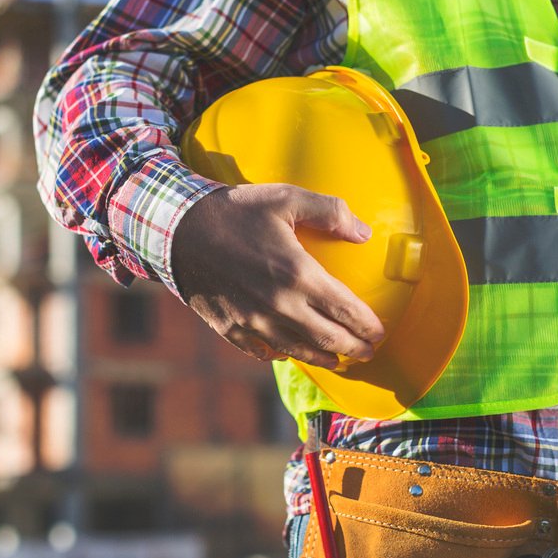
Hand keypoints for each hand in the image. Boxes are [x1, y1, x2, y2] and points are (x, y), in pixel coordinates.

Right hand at [171, 183, 385, 368]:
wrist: (177, 230)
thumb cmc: (234, 210)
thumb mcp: (285, 198)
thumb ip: (330, 212)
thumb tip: (364, 233)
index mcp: (298, 274)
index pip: (345, 311)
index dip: (367, 326)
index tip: (380, 332)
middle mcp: (280, 306)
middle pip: (328, 339)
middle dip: (354, 349)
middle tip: (368, 351)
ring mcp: (254, 322)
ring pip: (299, 351)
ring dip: (324, 358)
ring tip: (339, 359)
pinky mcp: (231, 328)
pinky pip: (263, 351)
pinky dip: (283, 355)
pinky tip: (291, 351)